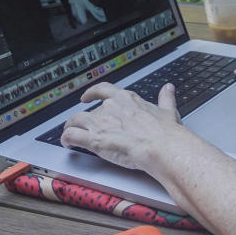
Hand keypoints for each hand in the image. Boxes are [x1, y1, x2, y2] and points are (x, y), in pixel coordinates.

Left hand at [60, 82, 185, 170]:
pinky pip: (72, 135)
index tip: (88, 96)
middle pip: (89, 110)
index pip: (103, 90)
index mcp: (127, 99)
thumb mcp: (168, 111)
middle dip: (85, 119)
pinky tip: (67, 143)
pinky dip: (67, 139)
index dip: (93, 92)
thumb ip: (165, 99)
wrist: (161, 146)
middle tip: (84, 126)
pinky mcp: (94, 139)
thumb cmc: (165, 132)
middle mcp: (111, 107)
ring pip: (75, 120)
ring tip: (69, 133)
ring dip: (70, 127)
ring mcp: (101, 122)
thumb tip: (168, 89)